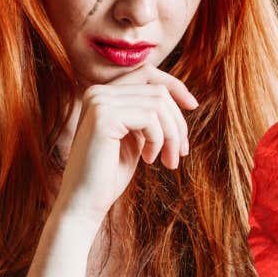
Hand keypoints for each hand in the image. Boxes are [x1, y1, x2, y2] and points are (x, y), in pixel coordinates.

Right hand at [55, 67, 197, 220]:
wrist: (84, 202)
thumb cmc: (109, 175)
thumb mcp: (133, 138)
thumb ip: (146, 115)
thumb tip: (177, 97)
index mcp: (101, 94)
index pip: (146, 74)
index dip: (174, 86)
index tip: (193, 106)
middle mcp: (97, 92)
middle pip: (158, 90)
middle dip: (177, 123)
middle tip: (181, 153)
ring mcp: (99, 101)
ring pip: (159, 103)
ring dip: (172, 135)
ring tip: (168, 161)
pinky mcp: (104, 116)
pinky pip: (151, 117)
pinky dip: (159, 140)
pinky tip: (149, 159)